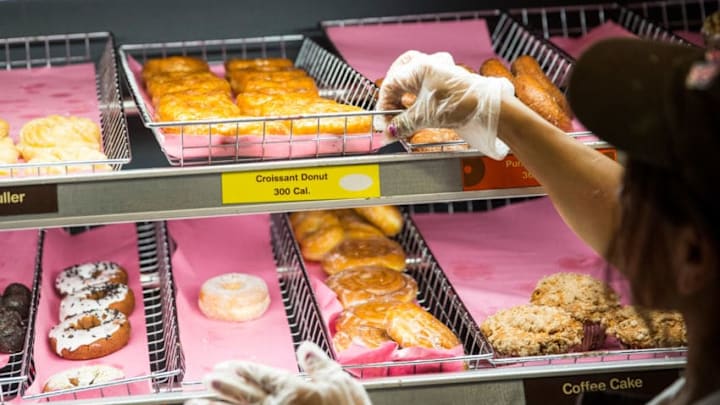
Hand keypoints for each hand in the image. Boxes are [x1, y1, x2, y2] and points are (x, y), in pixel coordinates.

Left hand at [185, 341, 370, 404]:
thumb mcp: (341, 385)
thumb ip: (320, 366)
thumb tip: (305, 348)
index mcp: (292, 390)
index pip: (260, 376)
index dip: (242, 370)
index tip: (225, 365)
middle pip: (242, 395)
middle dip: (223, 387)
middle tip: (206, 379)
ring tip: (195, 402)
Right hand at [376, 50, 513, 158]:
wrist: (487, 109)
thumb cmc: (460, 104)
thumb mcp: (424, 116)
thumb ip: (402, 124)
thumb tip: (389, 133)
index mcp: (418, 67)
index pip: (390, 84)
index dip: (383, 106)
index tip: (383, 123)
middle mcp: (428, 64)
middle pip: (398, 74)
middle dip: (391, 95)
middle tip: (389, 114)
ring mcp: (438, 71)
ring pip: (411, 78)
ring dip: (403, 97)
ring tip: (402, 115)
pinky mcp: (446, 82)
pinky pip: (424, 85)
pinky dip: (416, 98)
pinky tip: (416, 110)